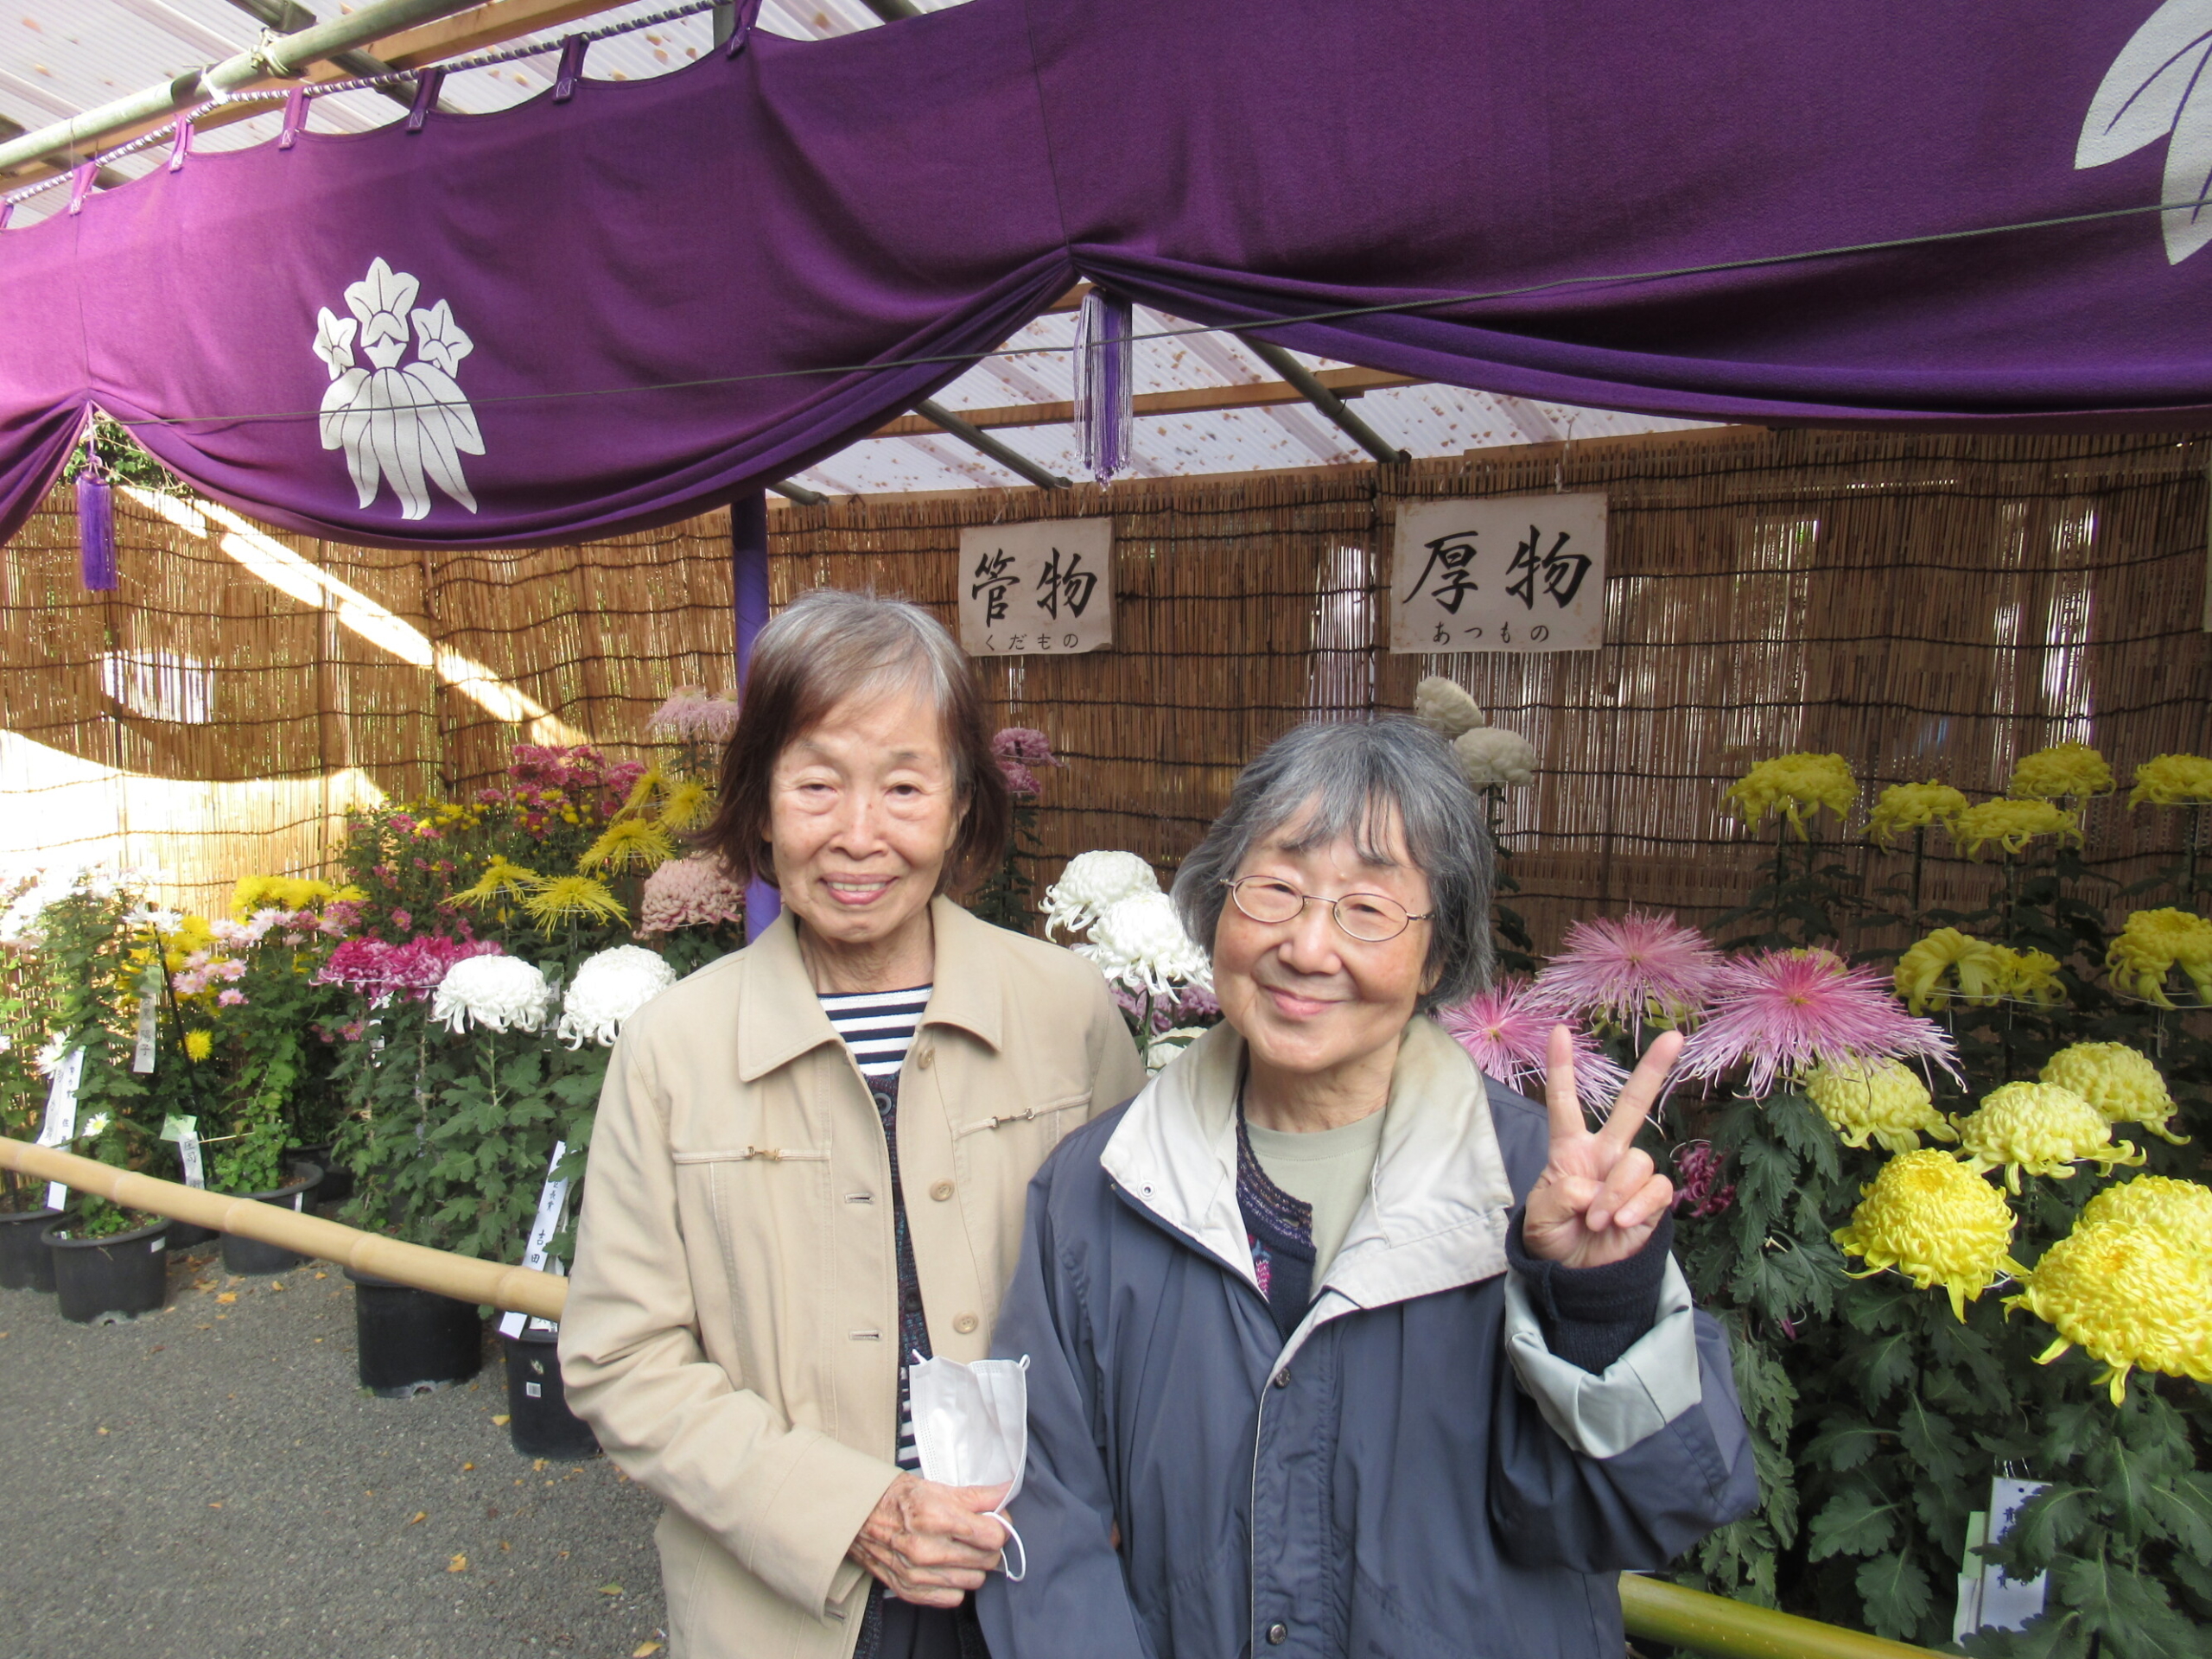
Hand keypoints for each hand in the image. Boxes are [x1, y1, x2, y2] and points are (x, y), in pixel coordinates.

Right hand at [847, 1474, 1009, 1606]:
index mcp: (935, 1518)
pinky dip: (955, 1584)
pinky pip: (953, 1598)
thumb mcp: (937, 1488)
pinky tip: (947, 1566)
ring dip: (974, 1565)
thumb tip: (1006, 1492)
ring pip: (975, 1581)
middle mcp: (926, 1550)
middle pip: (988, 1560)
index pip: (992, 1536)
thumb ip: (976, 1495)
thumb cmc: (898, 1500)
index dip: (999, 1526)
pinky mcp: (910, 1591)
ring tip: (960, 1548)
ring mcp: (917, 1574)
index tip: (993, 1520)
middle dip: (989, 1545)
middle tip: (978, 1533)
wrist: (858, 1518)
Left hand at [1521, 1026, 1679, 1269]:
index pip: (1565, 1103)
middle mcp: (1606, 1154)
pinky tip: (1620, 1224)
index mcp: (1571, 1150)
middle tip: (1674, 1036)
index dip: (1562, 1068)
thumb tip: (1593, 1187)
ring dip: (1616, 1192)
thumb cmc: (1554, 1238)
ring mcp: (1631, 1176)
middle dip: (1653, 1070)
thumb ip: (1560, 1195)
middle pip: (1632, 1106)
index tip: (1559, 1031)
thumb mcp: (1540, 1217)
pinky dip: (1637, 1207)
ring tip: (1598, 1219)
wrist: (1577, 1276)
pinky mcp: (1653, 1200)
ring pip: (1639, 1161)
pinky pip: (1656, 1190)